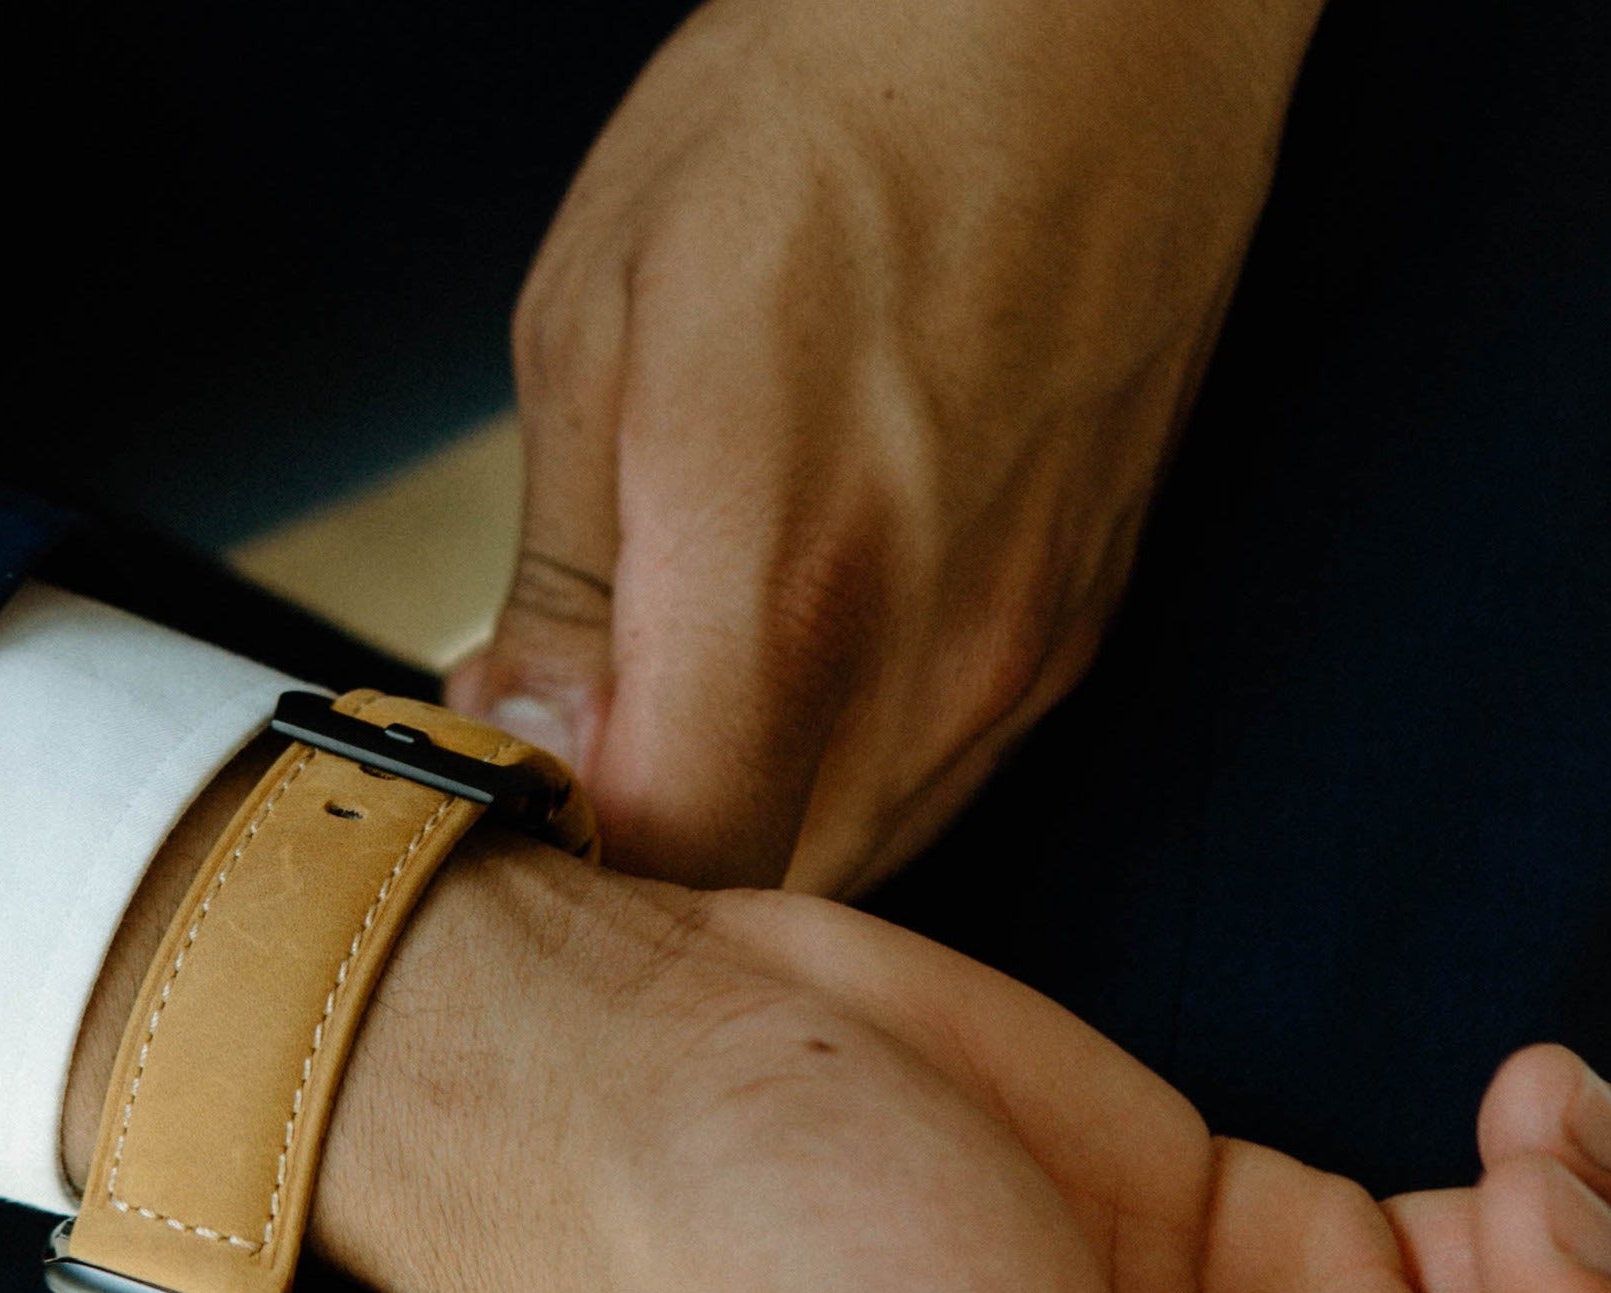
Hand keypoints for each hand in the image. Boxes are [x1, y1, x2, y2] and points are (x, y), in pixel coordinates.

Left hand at [450, 0, 1321, 893]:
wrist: (1082, 19)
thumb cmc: (829, 121)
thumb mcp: (599, 334)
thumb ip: (564, 589)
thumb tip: (529, 745)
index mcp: (781, 585)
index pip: (667, 861)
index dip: (579, 861)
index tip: (527, 799)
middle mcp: (927, 659)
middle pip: (765, 888)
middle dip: (662, 854)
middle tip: (592, 755)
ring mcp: (1021, 660)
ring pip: (860, 855)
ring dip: (758, 820)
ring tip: (689, 702)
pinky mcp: (1076, 636)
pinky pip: (940, 784)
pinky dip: (847, 773)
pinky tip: (798, 676)